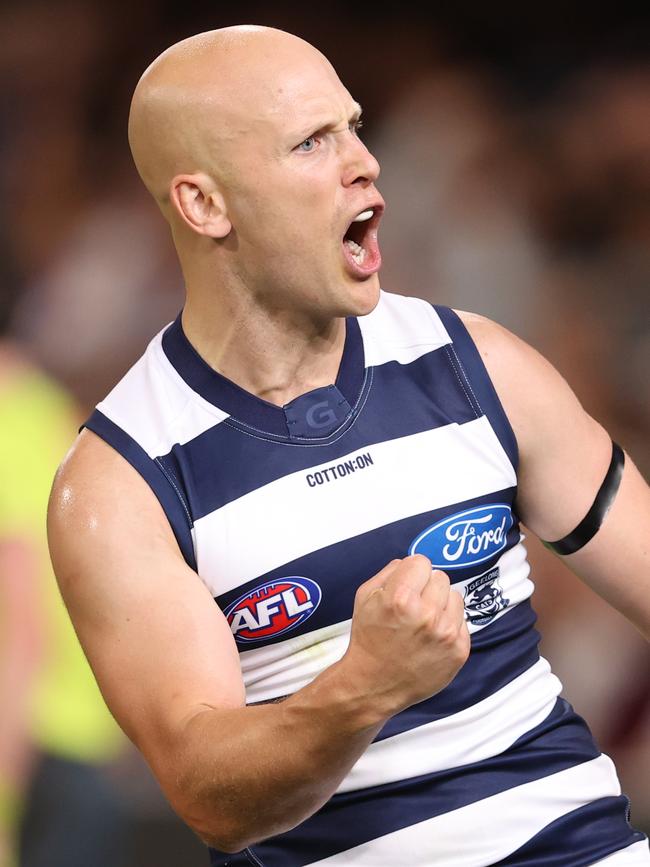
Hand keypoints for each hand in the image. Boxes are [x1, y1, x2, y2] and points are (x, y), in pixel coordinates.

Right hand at [342, 555, 469, 717]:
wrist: (374, 685)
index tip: (406, 586)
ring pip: (455, 596)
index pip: (422, 562)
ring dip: (441, 605)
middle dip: (426, 588)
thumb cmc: (369, 640)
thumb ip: (389, 571)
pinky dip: (449, 626)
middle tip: (413, 606)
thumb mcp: (365, 597)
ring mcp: (446, 634)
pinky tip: (431, 638)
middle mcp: (427, 614)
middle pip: (440, 577)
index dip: (411, 573)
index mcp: (400, 597)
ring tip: (423, 623)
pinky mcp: (459, 651)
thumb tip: (410, 563)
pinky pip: (462, 621)